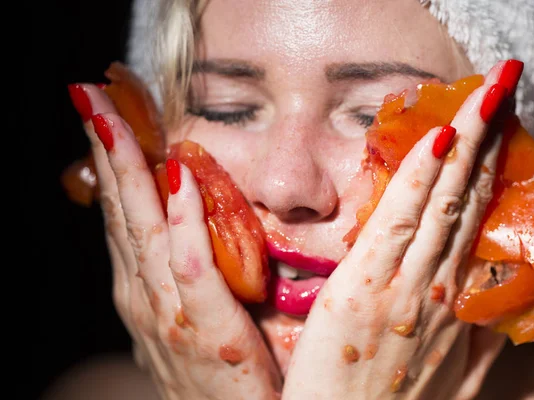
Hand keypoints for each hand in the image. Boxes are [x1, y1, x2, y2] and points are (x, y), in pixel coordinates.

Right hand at [69, 84, 281, 399]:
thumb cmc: (214, 377)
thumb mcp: (187, 319)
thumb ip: (182, 275)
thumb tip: (186, 229)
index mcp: (142, 290)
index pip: (123, 215)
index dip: (111, 166)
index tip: (105, 120)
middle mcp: (143, 296)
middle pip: (122, 212)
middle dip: (106, 153)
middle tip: (91, 98)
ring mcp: (167, 313)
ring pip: (143, 229)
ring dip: (128, 172)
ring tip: (114, 122)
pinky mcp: (205, 329)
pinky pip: (191, 266)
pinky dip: (182, 222)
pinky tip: (177, 180)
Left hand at [282, 60, 520, 399]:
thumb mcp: (453, 375)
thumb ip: (475, 334)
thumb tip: (492, 303)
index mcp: (455, 302)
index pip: (477, 219)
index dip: (490, 170)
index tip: (499, 130)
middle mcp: (440, 289)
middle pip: (468, 201)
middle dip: (487, 141)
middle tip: (502, 90)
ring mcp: (406, 288)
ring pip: (442, 203)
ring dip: (465, 144)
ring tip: (485, 95)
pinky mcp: (363, 292)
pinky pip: (397, 224)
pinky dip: (419, 181)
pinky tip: (437, 141)